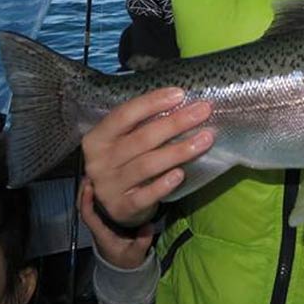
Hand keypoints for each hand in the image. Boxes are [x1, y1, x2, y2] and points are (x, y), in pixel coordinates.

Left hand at [79, 177, 153, 269]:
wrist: (123, 266)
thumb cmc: (126, 259)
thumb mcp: (135, 254)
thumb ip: (141, 242)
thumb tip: (149, 226)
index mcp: (101, 233)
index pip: (88, 216)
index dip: (86, 201)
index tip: (89, 187)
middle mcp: (98, 223)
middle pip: (84, 203)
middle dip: (86, 186)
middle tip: (92, 169)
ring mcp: (101, 219)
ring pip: (90, 200)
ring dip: (93, 185)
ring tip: (99, 168)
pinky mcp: (107, 215)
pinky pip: (99, 200)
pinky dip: (100, 188)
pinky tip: (109, 176)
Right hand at [81, 87, 213, 227]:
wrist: (111, 205)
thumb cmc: (124, 162)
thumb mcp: (123, 141)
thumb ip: (142, 124)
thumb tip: (182, 102)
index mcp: (98, 138)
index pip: (124, 115)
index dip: (151, 102)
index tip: (180, 94)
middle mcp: (99, 162)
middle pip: (142, 138)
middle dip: (176, 123)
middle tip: (203, 111)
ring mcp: (109, 187)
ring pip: (147, 165)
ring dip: (178, 151)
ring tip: (205, 139)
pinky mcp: (121, 208)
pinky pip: (145, 196)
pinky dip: (164, 185)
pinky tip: (181, 174)